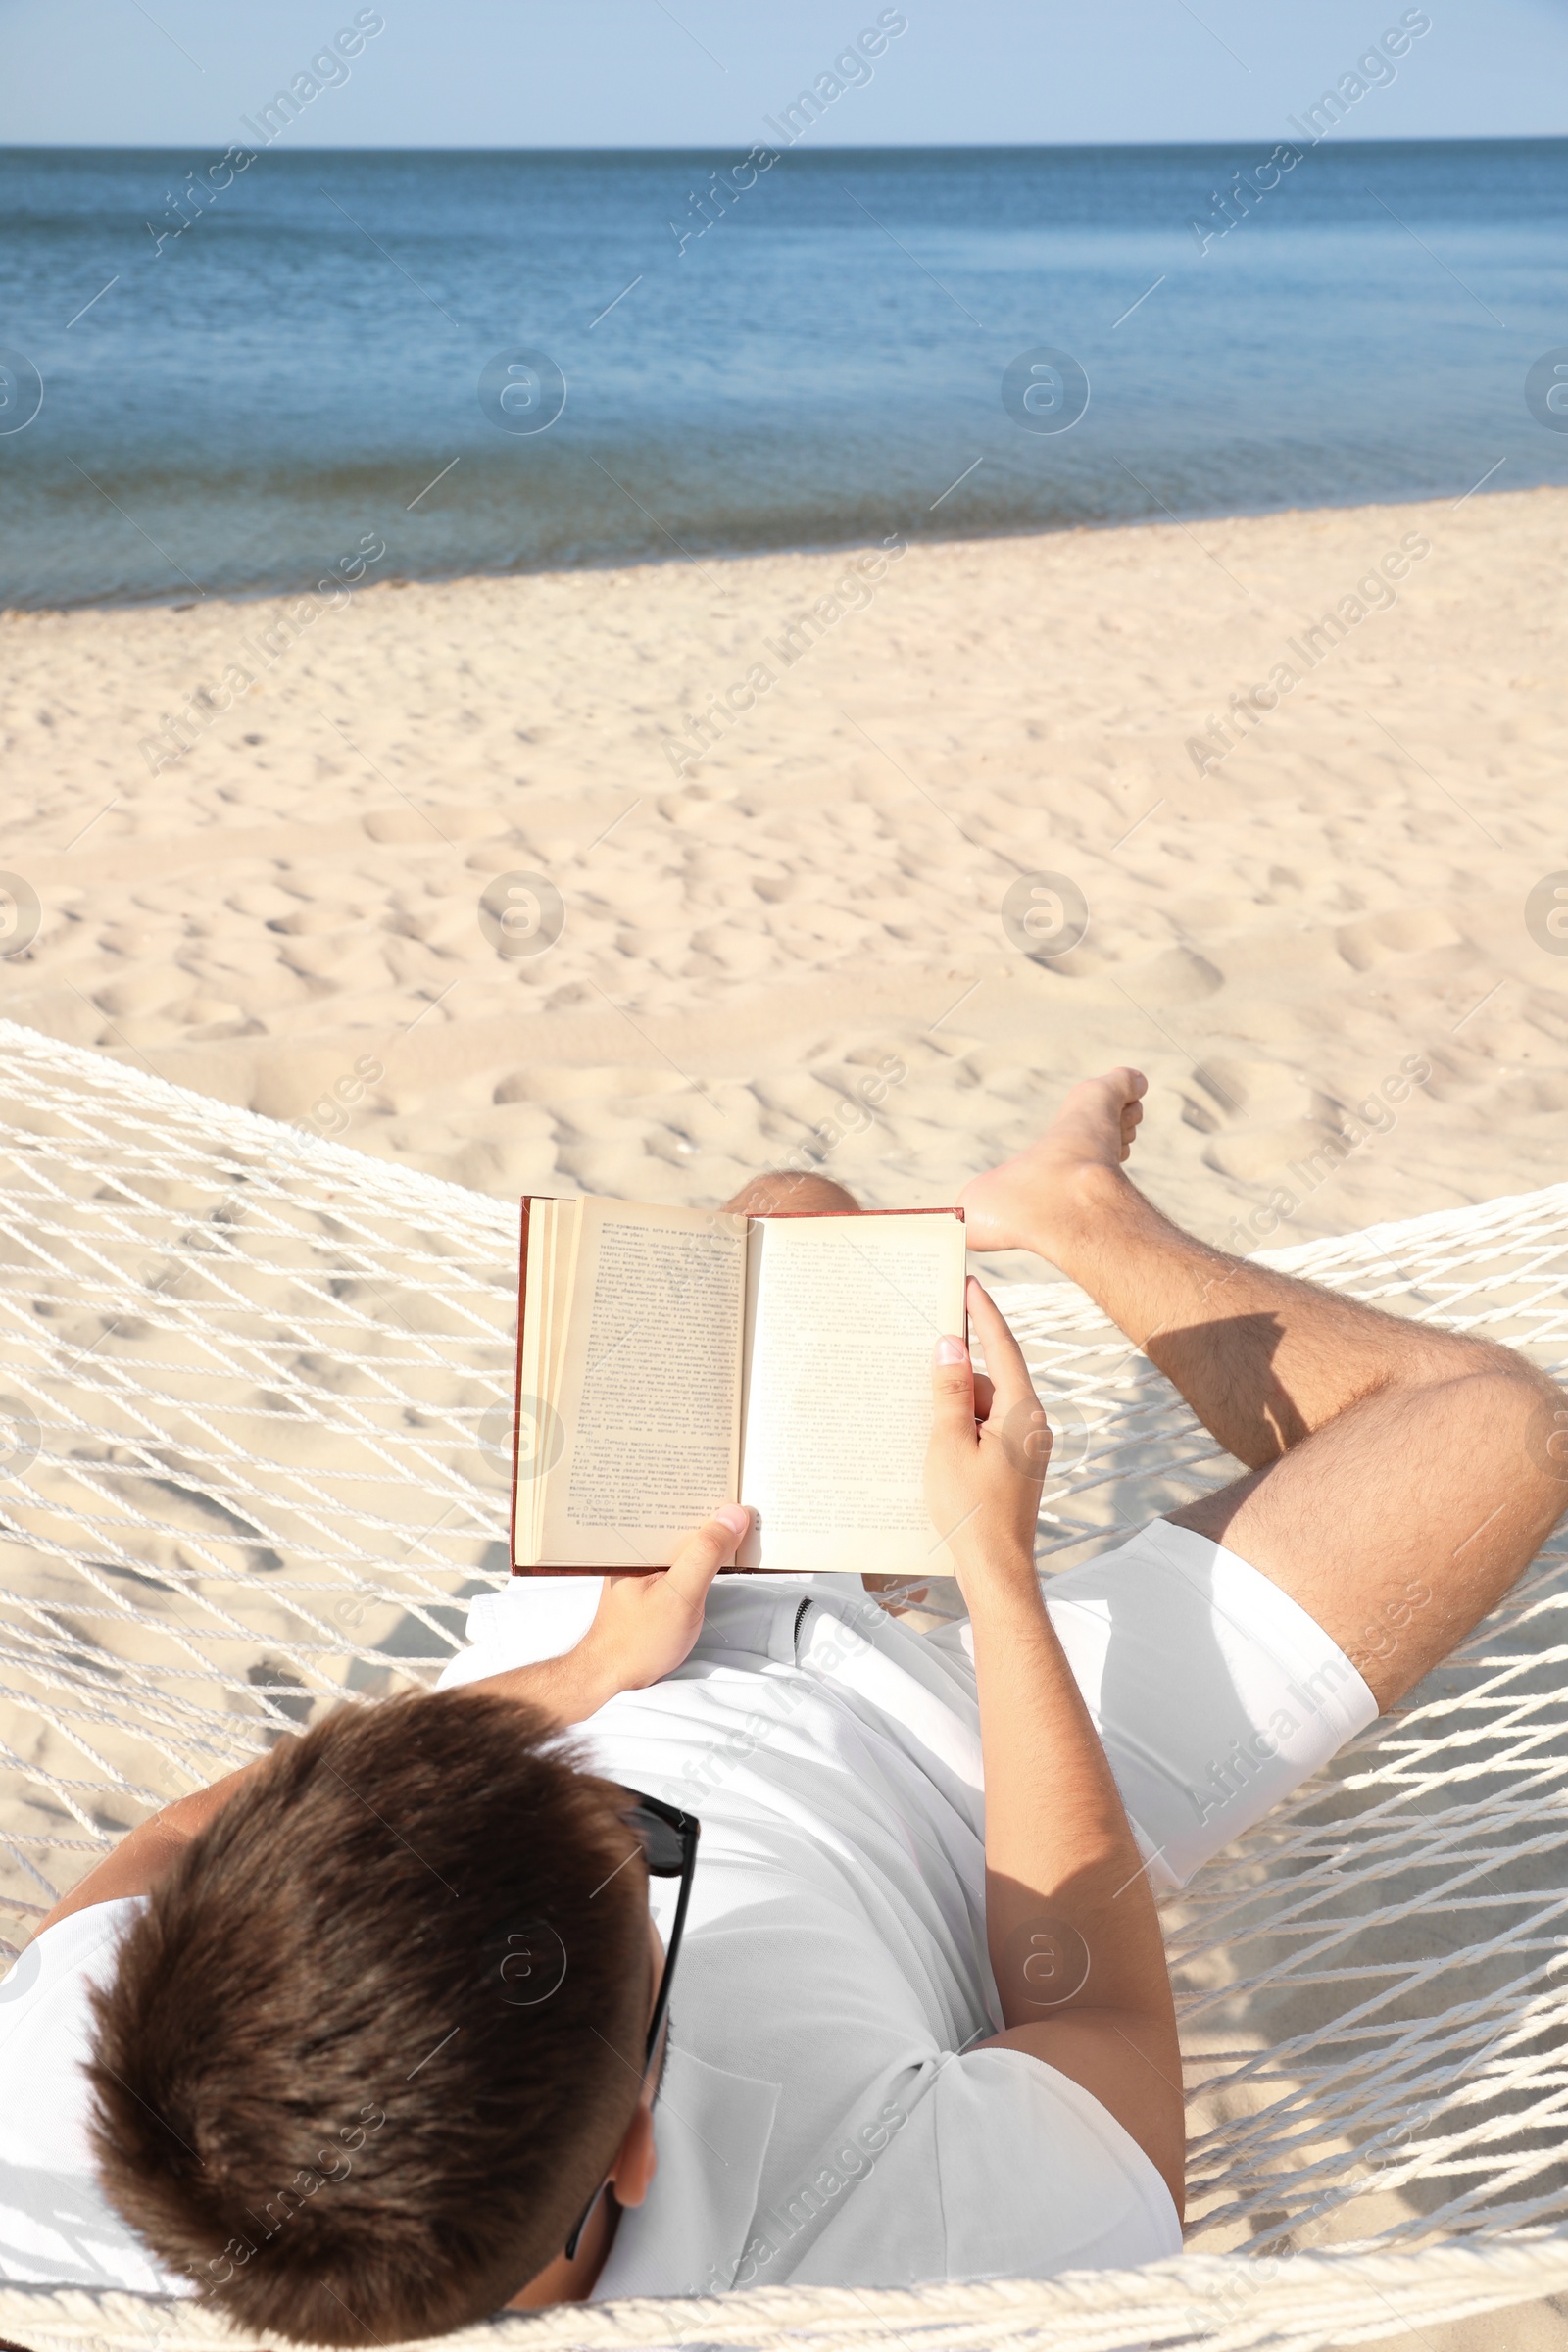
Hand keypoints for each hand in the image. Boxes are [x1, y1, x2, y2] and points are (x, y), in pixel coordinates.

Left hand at [574, 1506, 748, 1703]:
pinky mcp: (656, 1580)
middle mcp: (638, 1544)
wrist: (611, 1676)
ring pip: (685, 1537)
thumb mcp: (680, 1595)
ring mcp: (647, 1563)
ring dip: (711, 1532)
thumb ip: (706, 1554)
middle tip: (749, 1496)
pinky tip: (726, 1551)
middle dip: (711, 1508)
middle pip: (680, 1517)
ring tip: (744, 1517)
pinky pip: (684, 1557)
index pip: (671, 1501)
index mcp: (635, 1539)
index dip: (702, 1489)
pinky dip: (705, 1554)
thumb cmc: (638, 1639)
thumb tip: (734, 1513)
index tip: (735, 1478)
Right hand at [924, 1279, 1048, 1605]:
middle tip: (919, 1355)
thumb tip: (949, 1347)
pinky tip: (930, 1443)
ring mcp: (1024, 1448)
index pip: (1003, 1347)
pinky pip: (984, 1432)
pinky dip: (960, 1430)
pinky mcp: (1013, 1466)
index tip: (969, 1285)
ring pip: (985, 1408)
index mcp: (1022, 1413)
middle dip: (955, 1373)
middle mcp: (1030, 1425)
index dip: (984, 1314)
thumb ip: (950, 1392)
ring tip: (916, 1414)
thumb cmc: (970, 1511)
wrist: (995, 1569)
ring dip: (954, 1407)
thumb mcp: (948, 1445)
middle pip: (990, 1379)